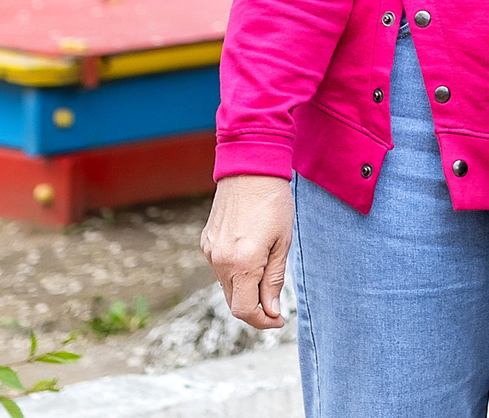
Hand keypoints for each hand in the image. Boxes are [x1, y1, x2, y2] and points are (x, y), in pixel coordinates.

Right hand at [201, 175, 293, 328]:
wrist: (250, 167)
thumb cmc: (273, 202)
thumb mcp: (282, 243)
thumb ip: (273, 280)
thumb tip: (270, 311)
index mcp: (241, 263)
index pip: (244, 310)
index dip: (262, 321)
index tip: (278, 319)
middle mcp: (219, 261)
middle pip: (233, 301)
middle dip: (255, 307)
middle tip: (275, 303)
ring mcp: (209, 251)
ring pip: (226, 285)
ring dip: (245, 287)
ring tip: (266, 267)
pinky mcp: (206, 241)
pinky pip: (220, 267)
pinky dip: (235, 271)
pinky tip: (251, 253)